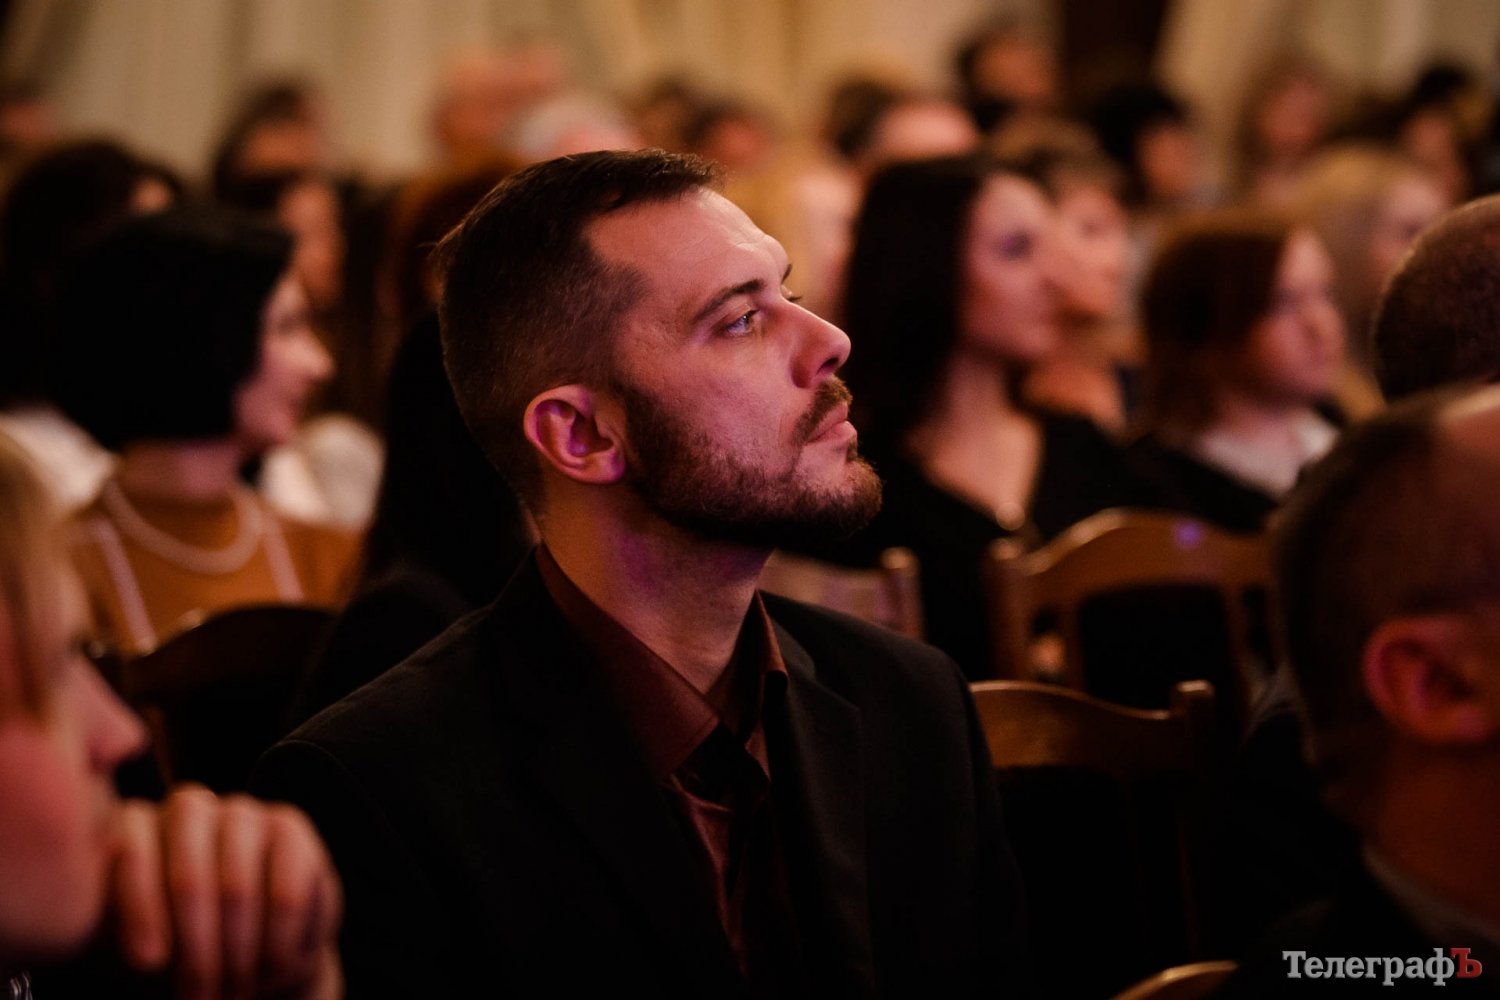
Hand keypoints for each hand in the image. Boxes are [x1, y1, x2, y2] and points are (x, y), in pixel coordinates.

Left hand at [108, 784, 341, 998]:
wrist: (242, 955)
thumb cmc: (171, 951)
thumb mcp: (133, 944)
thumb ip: (117, 930)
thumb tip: (144, 955)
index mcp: (133, 828)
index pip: (132, 852)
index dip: (141, 912)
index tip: (149, 966)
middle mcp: (187, 810)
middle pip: (189, 874)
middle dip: (195, 947)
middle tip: (199, 995)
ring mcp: (242, 813)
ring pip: (238, 886)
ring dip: (237, 951)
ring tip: (234, 989)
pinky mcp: (289, 829)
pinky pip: (288, 891)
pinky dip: (278, 940)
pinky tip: (272, 965)